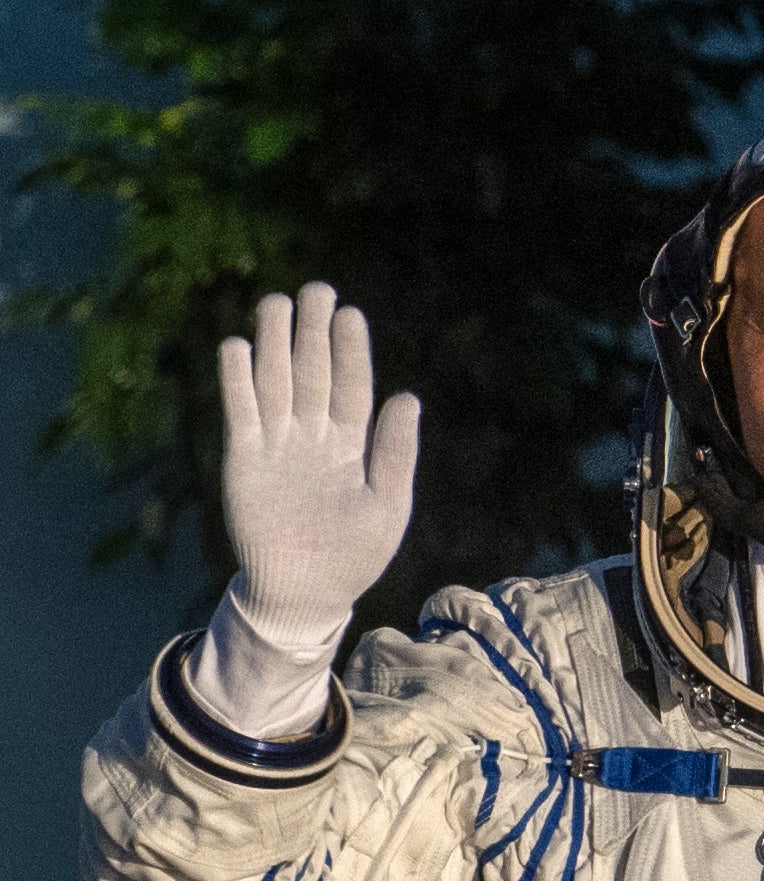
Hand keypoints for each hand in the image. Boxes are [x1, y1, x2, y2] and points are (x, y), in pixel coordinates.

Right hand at [218, 283, 422, 645]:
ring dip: (273, 344)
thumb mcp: (387, 504)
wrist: (305, 591)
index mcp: (352, 446)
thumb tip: (409, 397)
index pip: (351, 387)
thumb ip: (395, 452)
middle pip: (311, 374)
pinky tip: (238, 346)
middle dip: (312, 334)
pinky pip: (241, 411)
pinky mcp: (243, 458)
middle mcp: (313, 437)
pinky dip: (238, 380)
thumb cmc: (355, 554)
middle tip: (317, 289)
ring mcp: (276, 444)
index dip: (350, 351)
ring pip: (274, 383)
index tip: (351, 314)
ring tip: (275, 303)